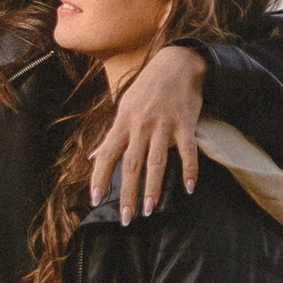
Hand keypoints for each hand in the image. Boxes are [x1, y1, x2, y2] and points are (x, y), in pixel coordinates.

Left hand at [89, 40, 207, 222]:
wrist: (176, 63)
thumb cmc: (147, 88)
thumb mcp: (124, 107)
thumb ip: (111, 135)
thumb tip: (93, 157)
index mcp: (123, 122)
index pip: (107, 154)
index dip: (99, 178)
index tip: (95, 200)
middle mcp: (141, 125)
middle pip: (131, 164)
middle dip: (127, 193)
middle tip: (126, 218)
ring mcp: (164, 124)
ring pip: (157, 161)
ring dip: (153, 188)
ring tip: (149, 211)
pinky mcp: (185, 123)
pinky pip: (188, 151)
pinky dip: (189, 170)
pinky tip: (188, 188)